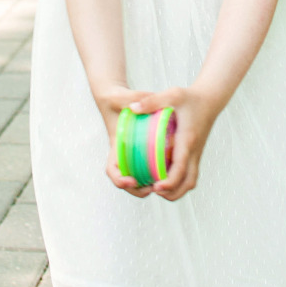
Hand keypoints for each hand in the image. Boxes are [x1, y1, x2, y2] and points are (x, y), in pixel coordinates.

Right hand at [95, 83, 154, 197]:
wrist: (118, 99)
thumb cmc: (116, 99)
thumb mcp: (120, 97)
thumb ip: (130, 99)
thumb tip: (140, 105)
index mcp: (116, 146)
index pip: (112, 170)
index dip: (119, 180)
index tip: (131, 180)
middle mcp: (124, 154)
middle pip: (127, 181)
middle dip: (139, 189)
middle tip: (153, 188)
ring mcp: (134, 154)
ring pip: (140, 176)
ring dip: (150, 183)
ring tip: (165, 182)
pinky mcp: (144, 150)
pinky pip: (149, 166)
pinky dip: (158, 171)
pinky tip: (172, 167)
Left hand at [129, 86, 220, 201]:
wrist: (210, 99)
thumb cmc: (190, 97)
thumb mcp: (172, 94)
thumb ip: (152, 101)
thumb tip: (132, 108)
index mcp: (187, 140)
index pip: (181, 168)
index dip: (169, 182)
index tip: (156, 187)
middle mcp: (194, 151)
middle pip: (188, 183)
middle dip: (172, 193)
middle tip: (154, 190)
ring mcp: (196, 154)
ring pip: (191, 182)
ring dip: (177, 191)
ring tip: (159, 189)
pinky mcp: (196, 154)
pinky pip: (190, 174)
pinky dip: (179, 182)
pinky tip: (165, 178)